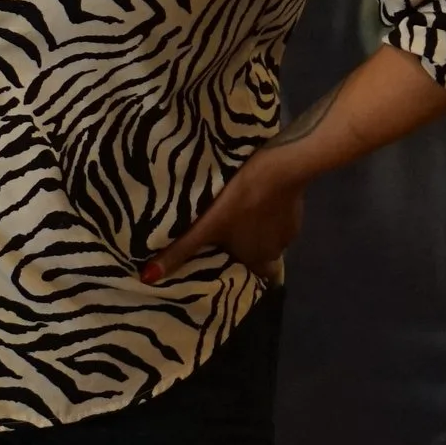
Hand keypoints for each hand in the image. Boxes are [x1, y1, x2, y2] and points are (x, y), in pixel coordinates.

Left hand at [143, 156, 303, 284]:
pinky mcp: (297, 209)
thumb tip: (148, 277)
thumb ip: (180, 251)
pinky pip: (280, 218)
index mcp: (257, 259)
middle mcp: (278, 251)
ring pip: (270, 238)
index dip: (240, 272)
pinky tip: (255, 199)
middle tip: (226, 236)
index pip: (253, 277)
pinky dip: (267, 212)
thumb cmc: (240, 200)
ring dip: (256, 230)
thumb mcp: (205, 226)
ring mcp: (290, 230)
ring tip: (237, 214)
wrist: (280, 167)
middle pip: (260, 258)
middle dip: (245, 249)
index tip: (225, 263)